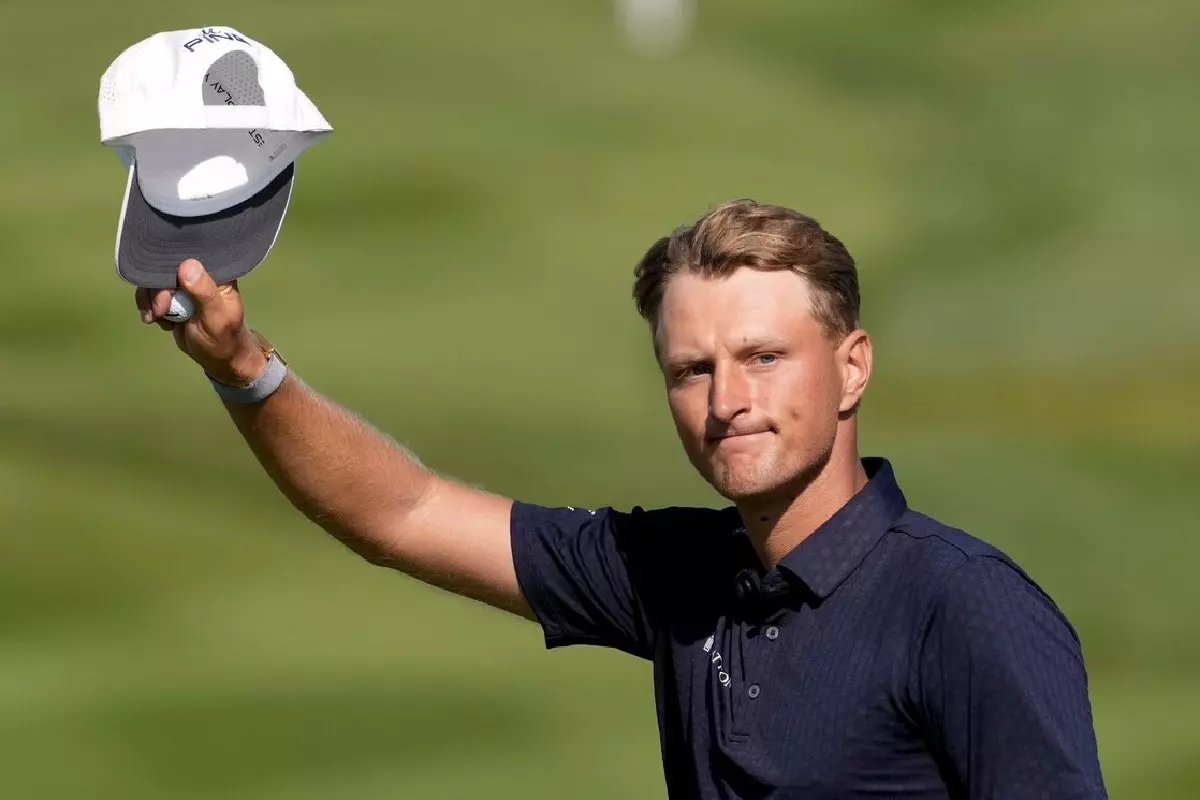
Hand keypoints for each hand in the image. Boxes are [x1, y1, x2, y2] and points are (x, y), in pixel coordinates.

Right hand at [135, 259, 266, 385]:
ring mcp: (183, 284)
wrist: (215, 357)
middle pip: (166, 267)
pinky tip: (156, 320)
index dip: (172, 268)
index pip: (189, 255)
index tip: (169, 293)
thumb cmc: (223, 337)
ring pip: (154, 280)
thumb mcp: (216, 318)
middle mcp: (199, 273)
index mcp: (217, 272)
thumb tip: (187, 264)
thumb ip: (204, 293)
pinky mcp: (171, 296)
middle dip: (157, 290)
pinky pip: (150, 293)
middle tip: (160, 311)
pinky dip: (148, 306)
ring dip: (150, 300)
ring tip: (156, 318)